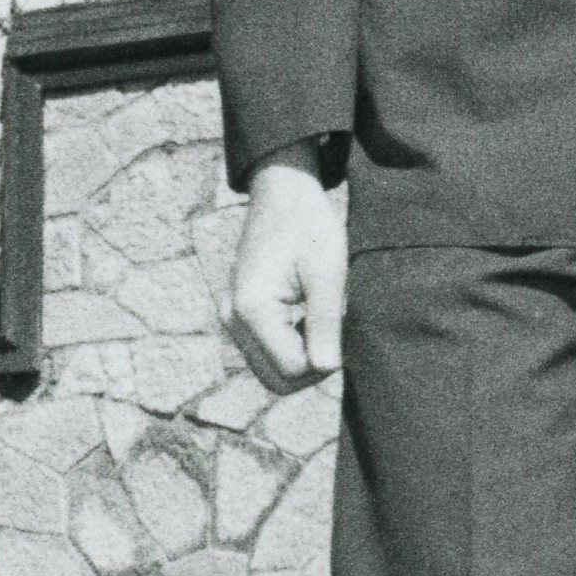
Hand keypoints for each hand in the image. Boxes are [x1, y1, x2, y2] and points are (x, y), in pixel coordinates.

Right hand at [223, 158, 347, 387]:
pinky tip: (309, 319)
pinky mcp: (238, 316)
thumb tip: (326, 369)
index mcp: (251, 309)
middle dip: (313, 368)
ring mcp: (230, 319)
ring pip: (271, 371)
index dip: (327, 361)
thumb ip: (325, 323)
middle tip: (338, 330)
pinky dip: (291, 348)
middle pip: (277, 380)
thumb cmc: (309, 226)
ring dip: (303, 358)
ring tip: (323, 320)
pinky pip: (266, 353)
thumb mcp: (328, 272)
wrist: (282, 195)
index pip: (293, 369)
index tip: (345, 329)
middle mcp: (231, 319)